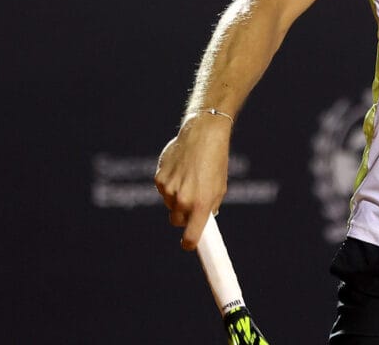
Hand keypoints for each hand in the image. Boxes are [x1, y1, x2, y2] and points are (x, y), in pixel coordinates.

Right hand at [154, 114, 231, 249]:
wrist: (203, 135)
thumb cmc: (216, 161)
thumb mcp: (219, 187)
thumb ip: (209, 207)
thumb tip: (202, 222)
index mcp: (200, 204)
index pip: (191, 237)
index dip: (189, 243)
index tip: (189, 244)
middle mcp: (183, 200)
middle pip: (177, 221)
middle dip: (183, 216)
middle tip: (191, 202)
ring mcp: (168, 190)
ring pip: (169, 204)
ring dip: (176, 197)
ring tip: (189, 177)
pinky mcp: (159, 179)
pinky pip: (163, 190)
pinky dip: (169, 184)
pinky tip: (180, 170)